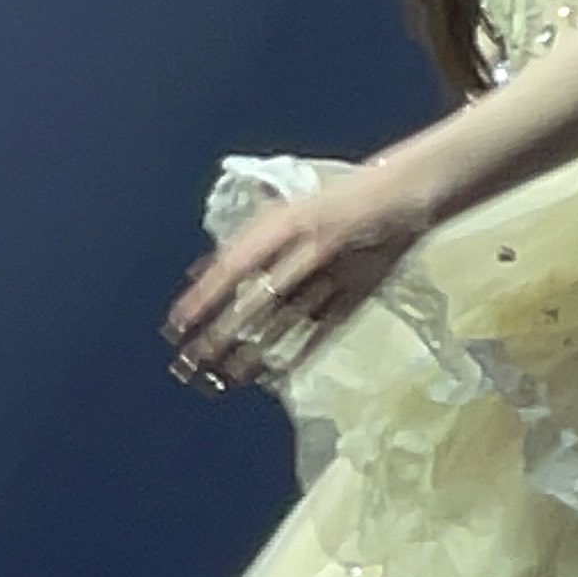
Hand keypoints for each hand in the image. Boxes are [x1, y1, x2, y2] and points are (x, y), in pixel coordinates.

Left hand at [163, 174, 422, 389]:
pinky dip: (292, 358)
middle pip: (256, 303)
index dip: (205, 297)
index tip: (177, 324)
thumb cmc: (333, 202)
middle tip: (189, 363)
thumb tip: (198, 274)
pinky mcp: (354, 301)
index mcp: (286, 223)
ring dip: (250, 354)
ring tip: (219, 379)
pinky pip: (317, 336)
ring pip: (283, 325)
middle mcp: (307, 251)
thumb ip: (244, 243)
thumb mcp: (284, 212)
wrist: (400, 197)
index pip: (235, 265)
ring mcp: (333, 279)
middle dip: (221, 335)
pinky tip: (268, 377)